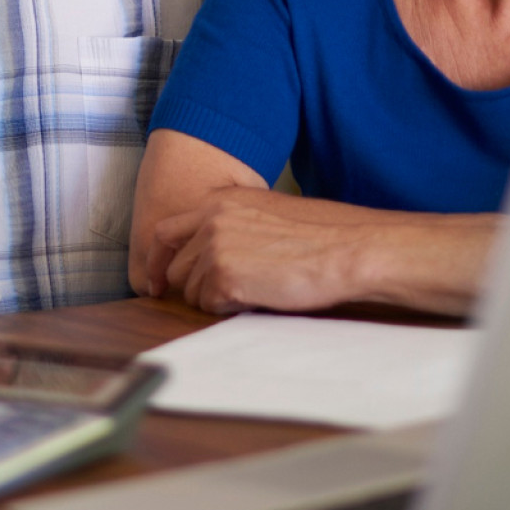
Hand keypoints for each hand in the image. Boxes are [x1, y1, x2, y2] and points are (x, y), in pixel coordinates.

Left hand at [146, 189, 372, 314]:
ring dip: (216, 298)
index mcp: (220, 201)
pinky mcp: (225, 277)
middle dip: (195, 287)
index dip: (158, 261)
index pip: (166, 232)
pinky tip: (260, 297)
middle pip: (177, 267)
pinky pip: (211, 305)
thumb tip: (212, 252)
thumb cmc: (323, 235)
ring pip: (192, 290)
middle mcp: (211, 220)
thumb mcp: (269, 213)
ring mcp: (215, 248)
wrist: (350, 248)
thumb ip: (234, 225)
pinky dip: (230, 308)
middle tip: (226, 295)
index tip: (159, 282)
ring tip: (255, 290)